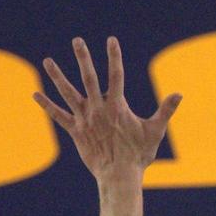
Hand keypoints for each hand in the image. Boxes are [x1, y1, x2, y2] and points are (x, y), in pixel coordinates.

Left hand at [35, 37, 180, 187]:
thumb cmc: (139, 154)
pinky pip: (58, 116)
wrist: (119, 175)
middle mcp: (98, 109)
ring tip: (47, 60)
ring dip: (57, 76)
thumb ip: (165, 110)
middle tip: (77, 40)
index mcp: (117, 106)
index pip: (116, 75)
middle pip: (89, 78)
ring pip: (68, 93)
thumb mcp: (155, 130)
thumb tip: (180, 94)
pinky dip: (47, 105)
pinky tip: (35, 94)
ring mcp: (84, 119)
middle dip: (83, 58)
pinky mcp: (75, 132)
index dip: (114, 56)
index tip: (111, 40)